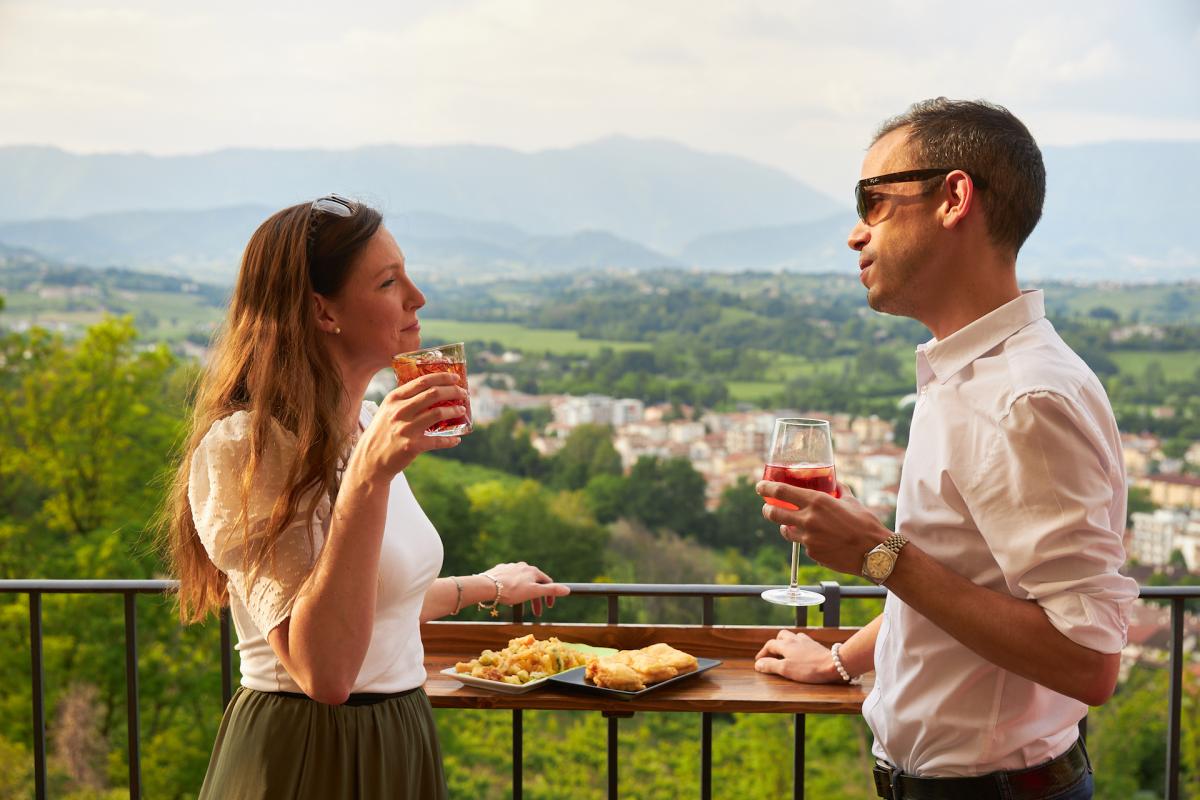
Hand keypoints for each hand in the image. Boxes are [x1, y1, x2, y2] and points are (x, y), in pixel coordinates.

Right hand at [354, 371, 467, 478]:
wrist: (370, 460)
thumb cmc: (381, 433)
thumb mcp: (387, 411)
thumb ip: (404, 400)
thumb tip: (431, 390)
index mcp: (394, 399)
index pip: (422, 381)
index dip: (442, 378)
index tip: (456, 378)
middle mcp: (399, 411)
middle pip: (434, 394)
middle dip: (453, 391)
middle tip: (463, 393)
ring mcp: (406, 428)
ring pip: (439, 413)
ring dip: (455, 411)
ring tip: (461, 410)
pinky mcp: (412, 446)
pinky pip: (438, 440)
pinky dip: (450, 440)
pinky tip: (456, 439)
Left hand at [484, 562, 570, 616]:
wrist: (487, 586)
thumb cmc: (512, 590)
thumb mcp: (534, 592)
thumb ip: (551, 590)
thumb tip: (567, 590)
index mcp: (533, 571)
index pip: (547, 582)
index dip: (550, 596)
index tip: (549, 607)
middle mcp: (523, 566)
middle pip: (534, 583)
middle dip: (536, 598)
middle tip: (536, 613)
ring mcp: (511, 567)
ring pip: (522, 582)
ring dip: (524, 594)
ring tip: (520, 605)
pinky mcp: (500, 570)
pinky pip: (510, 580)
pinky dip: (512, 589)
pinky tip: (508, 596)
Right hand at [754, 630, 840, 682]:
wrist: (833, 665)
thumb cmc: (808, 668)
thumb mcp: (786, 669)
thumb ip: (770, 666)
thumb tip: (758, 664)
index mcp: (785, 644)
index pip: (769, 645)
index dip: (763, 653)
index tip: (759, 661)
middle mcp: (795, 639)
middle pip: (781, 636)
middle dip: (775, 644)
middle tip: (773, 655)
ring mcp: (806, 641)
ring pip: (793, 637)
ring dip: (787, 643)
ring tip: (786, 654)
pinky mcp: (816, 645)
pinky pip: (803, 641)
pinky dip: (798, 646)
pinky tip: (801, 654)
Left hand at [756, 480, 887, 575]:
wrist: (875, 553)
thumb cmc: (866, 524)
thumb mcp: (852, 501)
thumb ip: (839, 491)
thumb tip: (835, 483)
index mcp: (817, 501)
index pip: (781, 491)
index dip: (766, 488)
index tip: (760, 486)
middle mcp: (808, 519)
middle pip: (774, 512)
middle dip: (767, 509)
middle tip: (767, 507)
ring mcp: (809, 538)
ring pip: (786, 531)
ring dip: (785, 526)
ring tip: (789, 524)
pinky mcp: (812, 553)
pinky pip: (804, 544)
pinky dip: (807, 540)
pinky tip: (818, 539)